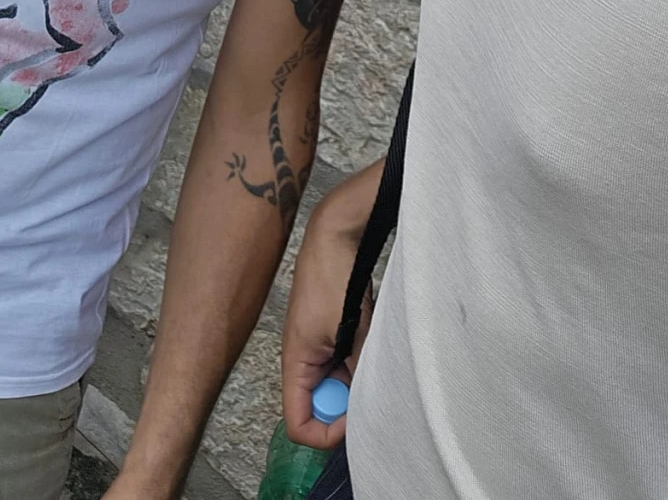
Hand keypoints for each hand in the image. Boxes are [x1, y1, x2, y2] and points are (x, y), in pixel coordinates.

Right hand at [280, 179, 376, 451]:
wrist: (334, 234)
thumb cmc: (333, 279)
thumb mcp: (350, 330)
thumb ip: (355, 370)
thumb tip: (365, 402)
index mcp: (296, 364)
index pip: (298, 424)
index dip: (325, 434)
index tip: (354, 420)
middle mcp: (303, 361)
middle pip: (319, 409)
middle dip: (345, 408)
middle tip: (371, 390)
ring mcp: (317, 348)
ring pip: (334, 387)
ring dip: (354, 383)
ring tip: (371, 359)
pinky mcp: (329, 334)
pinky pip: (341, 365)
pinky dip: (356, 364)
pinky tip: (370, 344)